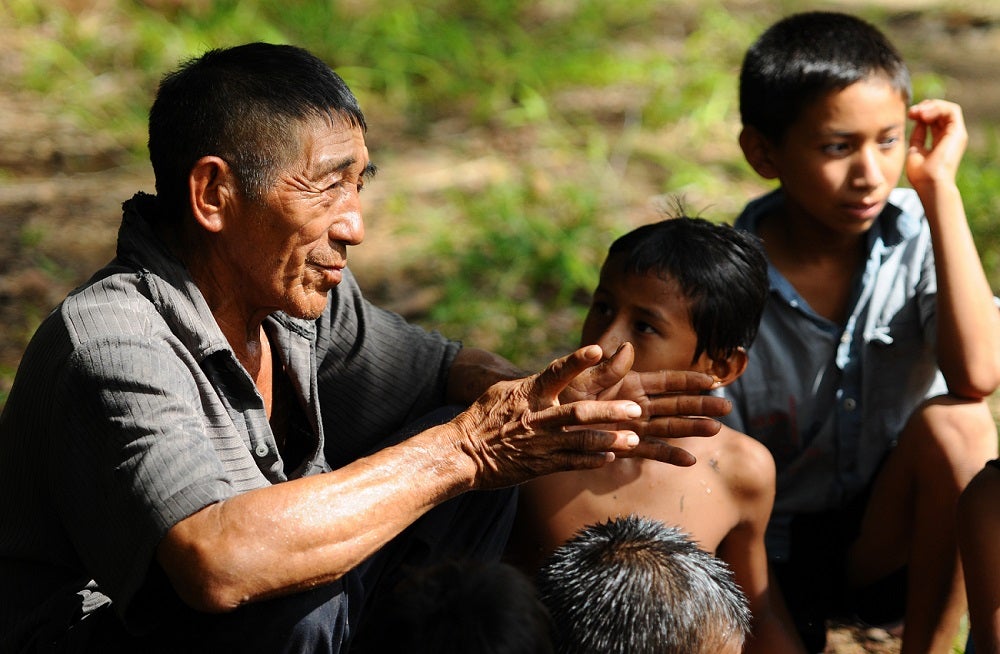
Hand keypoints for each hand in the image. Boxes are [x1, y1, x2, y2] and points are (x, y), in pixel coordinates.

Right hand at [451, 345, 657, 488]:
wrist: (462, 453)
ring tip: (634, 439)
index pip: (556, 372)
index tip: (598, 350)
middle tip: (636, 409)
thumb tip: (556, 374)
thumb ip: (533, 384)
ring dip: (610, 440)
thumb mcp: (504, 392)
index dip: (577, 361)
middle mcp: (537, 417)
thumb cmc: (482, 418)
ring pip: (582, 441)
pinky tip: (611, 457)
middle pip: (579, 413)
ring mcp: (540, 443)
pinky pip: (572, 463)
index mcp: (528, 393)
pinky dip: (593, 460)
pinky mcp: (540, 465)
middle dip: (610, 412)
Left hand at [561, 343, 730, 455]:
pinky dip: (668, 456)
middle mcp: (634, 404)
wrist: (539, 420)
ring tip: (716, 430)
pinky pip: (648, 451)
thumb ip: (604, 369)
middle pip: (673, 404)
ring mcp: (630, 426)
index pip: (664, 380)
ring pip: (667, 427)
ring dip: (691, 429)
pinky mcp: (622, 446)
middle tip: (728, 406)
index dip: (688, 380)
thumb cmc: (556, 394)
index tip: (713, 380)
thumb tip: (627, 349)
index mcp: (627, 383)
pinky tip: (689, 461)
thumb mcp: (580, 379)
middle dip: (700, 404)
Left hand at [906, 99, 967, 190]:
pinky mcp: (958, 133)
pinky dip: (938, 108)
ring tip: (917, 112)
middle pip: (940, 112)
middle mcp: (950, 137)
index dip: (921, 113)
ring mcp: (955, 134)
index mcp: (939, 142)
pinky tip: (924, 114)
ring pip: (947, 109)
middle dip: (925, 107)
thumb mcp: (915, 150)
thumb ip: (918, 135)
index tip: (909, 115)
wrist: (930, 185)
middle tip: (912, 111)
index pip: (933, 120)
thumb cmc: (921, 175)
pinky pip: (952, 111)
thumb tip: (917, 119)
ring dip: (931, 106)